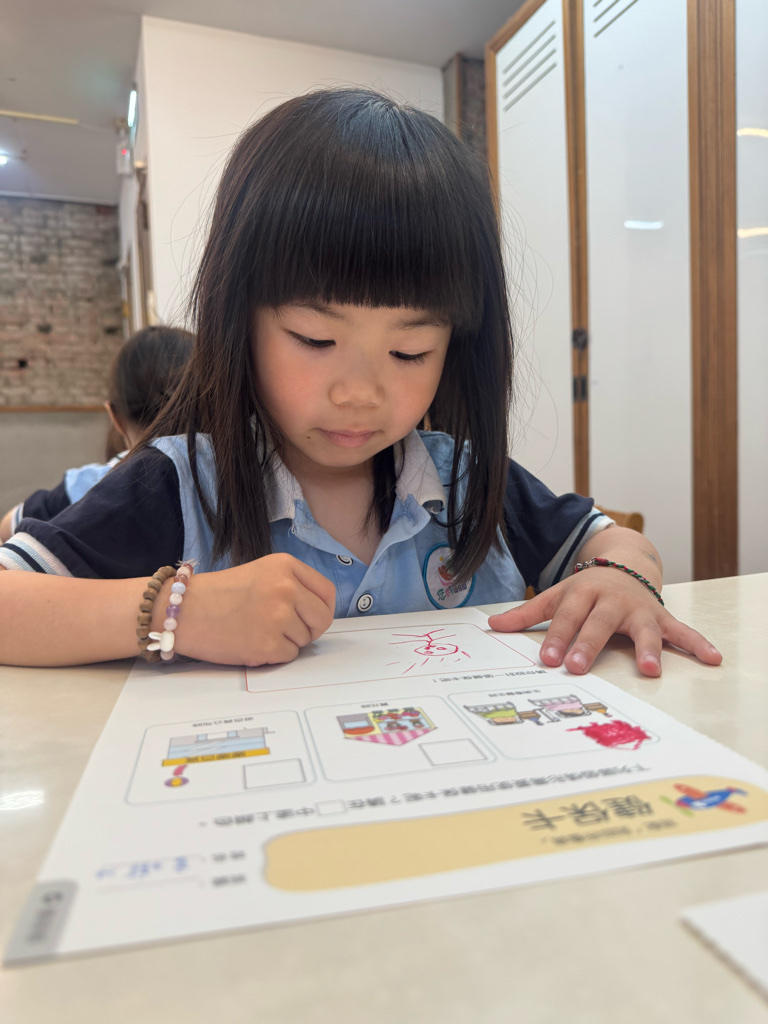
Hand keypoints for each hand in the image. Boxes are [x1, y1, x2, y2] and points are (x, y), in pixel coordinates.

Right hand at [174, 553, 335, 665]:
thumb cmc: (220, 594)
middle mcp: (285, 589)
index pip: (327, 592)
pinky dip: (275, 654)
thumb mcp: (262, 571)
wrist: (184, 611)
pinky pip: (289, 656)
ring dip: (288, 640)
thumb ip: (294, 585)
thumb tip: (321, 611)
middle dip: (311, 629)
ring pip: (305, 640)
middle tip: (289, 630)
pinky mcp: (267, 645)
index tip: (314, 616)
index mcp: (285, 566)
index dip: (323, 608)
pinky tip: (253, 641)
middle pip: (322, 619)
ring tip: (259, 630)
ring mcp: (277, 617)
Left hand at [487, 570, 721, 676]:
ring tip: (649, 669)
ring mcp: (639, 608)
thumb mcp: (557, 596)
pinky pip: (681, 631)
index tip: (546, 659)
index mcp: (583, 593)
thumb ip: (527, 615)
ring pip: (643, 628)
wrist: (625, 563)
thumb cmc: (587, 590)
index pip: (566, 617)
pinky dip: (697, 643)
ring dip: (648, 647)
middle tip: (577, 666)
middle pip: (599, 624)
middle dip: (588, 644)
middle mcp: (612, 599)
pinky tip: (713, 658)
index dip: (556, 637)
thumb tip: (492, 627)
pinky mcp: (661, 616)